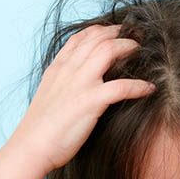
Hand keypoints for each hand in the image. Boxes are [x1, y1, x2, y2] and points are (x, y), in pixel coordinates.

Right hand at [9, 24, 155, 170]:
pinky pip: (121, 87)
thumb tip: (78, 85)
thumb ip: (63, 84)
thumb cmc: (40, 129)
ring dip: (129, 48)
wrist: (30, 147)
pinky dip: (139, 86)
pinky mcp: (89, 102)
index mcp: (58, 68)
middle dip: (119, 33)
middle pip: (97, 38)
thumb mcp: (49, 96)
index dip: (101, 31)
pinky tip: (149, 89)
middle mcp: (68, 70)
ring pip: (108, 51)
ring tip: (143, 52)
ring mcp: (79, 84)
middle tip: (136, 38)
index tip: (117, 33)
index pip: (80, 38)